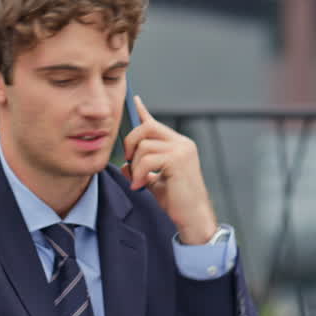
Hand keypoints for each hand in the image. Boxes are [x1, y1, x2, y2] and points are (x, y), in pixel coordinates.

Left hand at [121, 95, 217, 243]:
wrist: (192, 216)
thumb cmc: (175, 200)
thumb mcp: (154, 181)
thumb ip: (141, 169)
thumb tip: (123, 165)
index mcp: (177, 145)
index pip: (155, 124)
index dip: (142, 112)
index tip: (134, 99)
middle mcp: (181, 143)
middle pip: (146, 128)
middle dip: (130, 143)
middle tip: (129, 163)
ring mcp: (181, 150)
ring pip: (143, 146)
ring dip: (135, 166)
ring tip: (139, 182)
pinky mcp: (178, 160)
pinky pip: (147, 160)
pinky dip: (140, 174)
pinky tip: (141, 186)